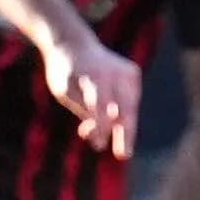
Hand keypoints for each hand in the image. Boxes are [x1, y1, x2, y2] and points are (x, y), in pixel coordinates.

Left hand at [44, 36, 141, 157]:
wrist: (75, 45)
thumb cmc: (66, 73)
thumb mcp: (65, 92)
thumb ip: (84, 114)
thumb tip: (99, 144)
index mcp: (91, 74)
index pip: (99, 103)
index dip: (100, 124)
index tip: (98, 145)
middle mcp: (112, 70)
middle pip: (123, 106)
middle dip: (124, 132)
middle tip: (123, 155)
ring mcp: (126, 70)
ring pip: (130, 107)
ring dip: (124, 129)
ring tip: (120, 148)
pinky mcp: (134, 72)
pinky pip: (131, 102)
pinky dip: (125, 115)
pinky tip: (113, 116)